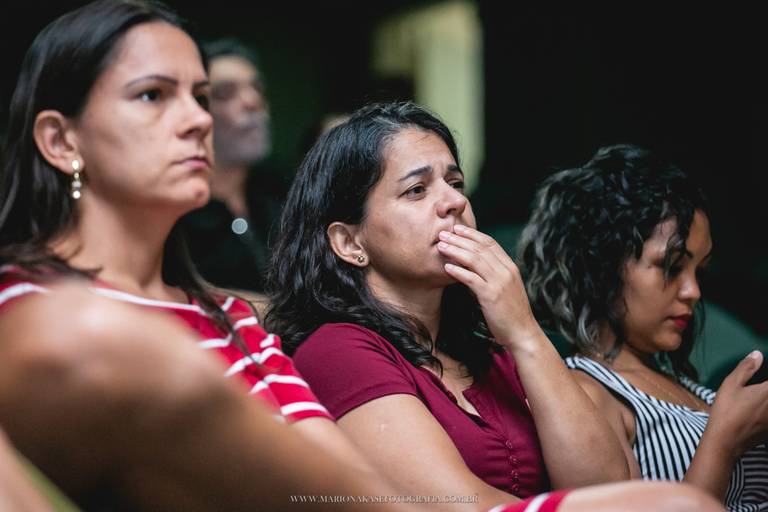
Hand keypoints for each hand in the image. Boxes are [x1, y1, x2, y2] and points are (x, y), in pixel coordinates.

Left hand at [437, 225, 543, 350]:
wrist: (523, 332)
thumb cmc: (512, 312)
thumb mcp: (506, 287)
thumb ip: (495, 274)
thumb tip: (476, 264)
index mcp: (510, 267)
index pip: (490, 243)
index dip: (472, 234)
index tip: (457, 229)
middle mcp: (506, 271)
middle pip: (480, 248)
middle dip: (459, 239)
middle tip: (443, 233)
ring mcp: (499, 283)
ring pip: (474, 260)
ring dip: (455, 251)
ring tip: (441, 246)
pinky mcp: (491, 295)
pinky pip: (472, 279)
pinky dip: (458, 271)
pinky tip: (447, 267)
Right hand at [708, 351, 767, 455]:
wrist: (726, 441)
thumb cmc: (726, 411)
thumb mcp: (730, 385)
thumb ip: (746, 368)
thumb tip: (758, 354)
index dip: (767, 377)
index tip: (761, 384)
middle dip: (767, 389)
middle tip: (759, 388)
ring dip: (767, 402)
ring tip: (759, 398)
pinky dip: (767, 411)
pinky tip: (760, 411)